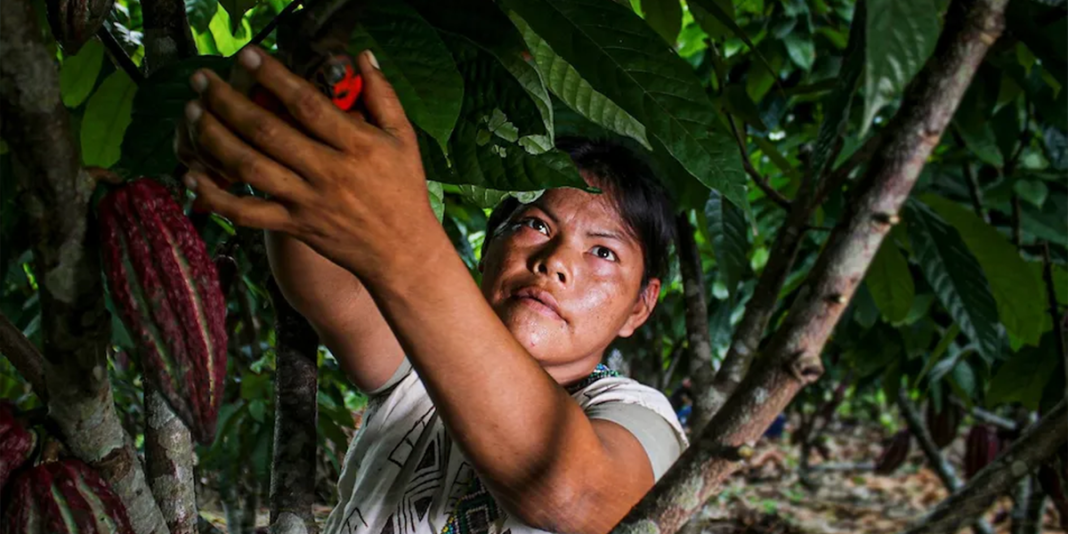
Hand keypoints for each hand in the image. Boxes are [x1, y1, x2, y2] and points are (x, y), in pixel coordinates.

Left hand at [176, 46, 437, 281]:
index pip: (307, 104)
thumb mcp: (403, 139)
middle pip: (268, 131)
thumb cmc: (404, 190)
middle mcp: (328, 172)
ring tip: (193, 112)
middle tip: (202, 78)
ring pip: (250, 167)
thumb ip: (382, 95)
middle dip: (228, 100)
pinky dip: (216, 196)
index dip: (273, 77)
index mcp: (356, 145)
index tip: (247, 55)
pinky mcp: (295, 225)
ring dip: (214, 137)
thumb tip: (363, 56)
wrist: (402, 251)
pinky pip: (247, 212)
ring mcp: (307, 201)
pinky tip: (191, 175)